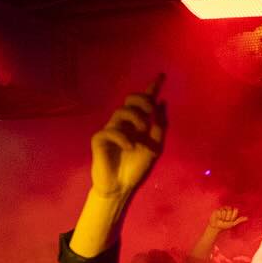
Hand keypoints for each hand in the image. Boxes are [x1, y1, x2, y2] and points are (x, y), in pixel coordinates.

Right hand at [89, 76, 166, 201]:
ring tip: (142, 130)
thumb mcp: (155, 146)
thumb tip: (161, 103)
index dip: (152, 87)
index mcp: (137, 124)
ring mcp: (111, 131)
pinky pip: (109, 131)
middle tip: (151, 110)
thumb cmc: (135, 168)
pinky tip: (130, 147)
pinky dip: (122, 137)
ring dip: (135, 117)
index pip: (144, 102)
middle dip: (142, 99)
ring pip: (121, 111)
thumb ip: (159, 126)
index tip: (162, 75)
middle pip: (130, 100)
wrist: (121, 187)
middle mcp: (124, 124)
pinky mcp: (99, 141)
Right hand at [208, 205, 246, 232]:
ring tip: (221, 220)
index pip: (235, 210)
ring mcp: (222, 208)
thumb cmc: (224, 226)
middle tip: (225, 220)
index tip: (231, 220)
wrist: (216, 228)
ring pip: (224, 211)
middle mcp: (228, 208)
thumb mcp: (233, 224)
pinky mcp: (217, 210)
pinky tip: (218, 218)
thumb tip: (247, 218)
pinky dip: (219, 217)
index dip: (233, 216)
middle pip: (230, 210)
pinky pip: (219, 212)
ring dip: (223, 218)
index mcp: (232, 210)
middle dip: (228, 217)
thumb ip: (239, 220)